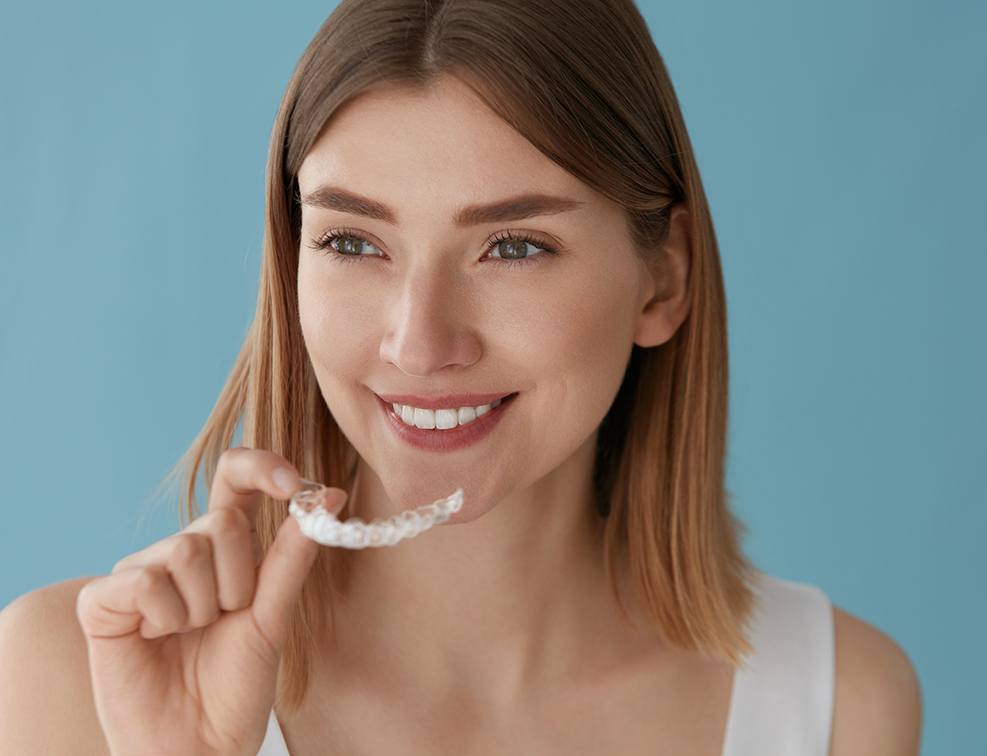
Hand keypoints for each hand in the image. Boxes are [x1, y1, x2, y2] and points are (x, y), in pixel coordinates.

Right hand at [75, 447, 345, 755]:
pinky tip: (156, 640)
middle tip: (226, 619)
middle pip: (222, 519)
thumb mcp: (274, 615)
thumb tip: (327, 495)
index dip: (263, 467)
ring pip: (186, 549)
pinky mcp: (103, 599)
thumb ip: (293, 554)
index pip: (236, 479)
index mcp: (225, 547)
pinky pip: (145, 580)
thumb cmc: (235, 684)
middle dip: (240, 579)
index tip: (294, 485)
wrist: (200, 744)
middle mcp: (182, 550)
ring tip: (192, 635)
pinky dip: (163, 617)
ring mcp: (141, 571)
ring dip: (203, 606)